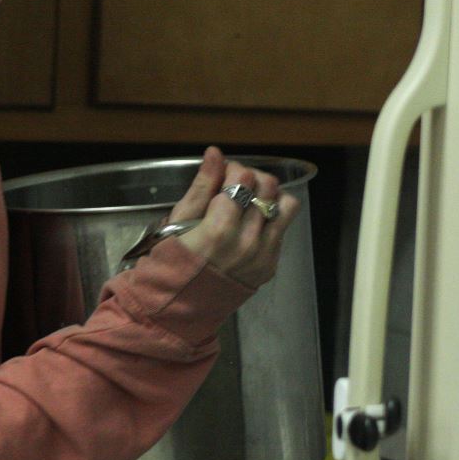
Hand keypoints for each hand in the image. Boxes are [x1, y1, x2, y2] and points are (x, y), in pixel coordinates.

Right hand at [169, 146, 299, 288]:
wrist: (179, 306)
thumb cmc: (172, 260)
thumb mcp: (179, 219)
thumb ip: (201, 186)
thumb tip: (215, 153)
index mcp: (220, 229)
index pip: (243, 177)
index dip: (231, 169)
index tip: (221, 175)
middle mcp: (248, 243)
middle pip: (268, 186)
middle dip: (251, 178)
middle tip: (235, 185)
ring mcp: (263, 256)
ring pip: (286, 204)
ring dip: (268, 196)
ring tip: (249, 202)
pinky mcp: (270, 265)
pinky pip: (283, 229)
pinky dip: (270, 219)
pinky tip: (250, 224)